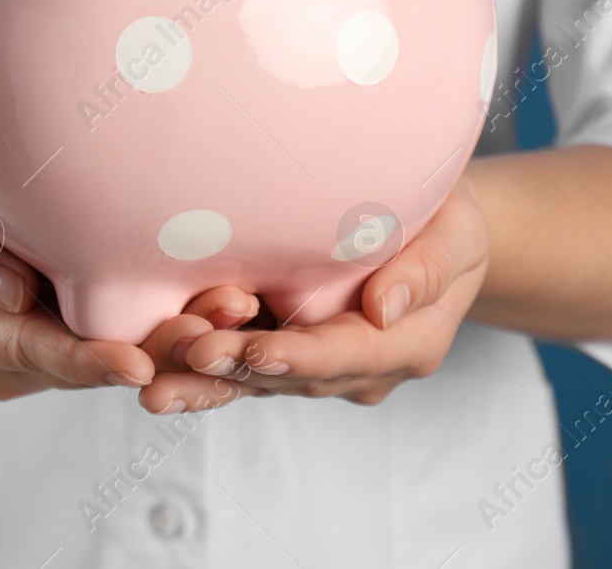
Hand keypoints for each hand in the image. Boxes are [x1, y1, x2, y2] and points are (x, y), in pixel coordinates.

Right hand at [0, 166, 259, 400]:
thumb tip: (14, 292)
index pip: (28, 351)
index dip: (82, 359)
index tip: (131, 364)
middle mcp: (13, 358)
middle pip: (93, 361)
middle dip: (159, 349)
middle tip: (218, 326)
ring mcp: (54, 347)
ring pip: (128, 350)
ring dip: (185, 332)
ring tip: (240, 305)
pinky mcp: (88, 324)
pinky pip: (138, 326)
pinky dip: (183, 312)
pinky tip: (232, 294)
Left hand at [137, 179, 489, 412]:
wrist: (436, 236)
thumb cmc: (448, 224)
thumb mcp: (458, 234)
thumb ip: (427, 268)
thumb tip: (387, 304)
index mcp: (406, 345)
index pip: (350, 354)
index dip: (303, 354)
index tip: (259, 350)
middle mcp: (358, 369)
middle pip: (293, 378)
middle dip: (239, 372)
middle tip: (189, 358)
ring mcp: (318, 367)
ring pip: (257, 384)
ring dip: (207, 384)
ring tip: (155, 388)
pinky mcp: (283, 353)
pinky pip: (240, 371)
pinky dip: (200, 373)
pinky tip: (153, 374)